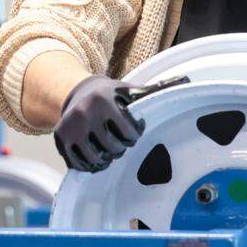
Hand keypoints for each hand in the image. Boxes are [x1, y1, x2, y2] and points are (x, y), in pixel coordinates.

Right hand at [54, 75, 187, 171]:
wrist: (77, 93)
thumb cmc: (112, 94)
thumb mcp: (130, 89)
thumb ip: (157, 89)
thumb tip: (187, 81)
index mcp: (105, 101)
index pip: (128, 132)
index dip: (133, 135)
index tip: (132, 132)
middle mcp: (84, 113)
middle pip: (113, 148)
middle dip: (120, 148)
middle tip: (120, 142)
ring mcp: (70, 127)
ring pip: (96, 159)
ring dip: (106, 159)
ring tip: (110, 150)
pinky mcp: (59, 140)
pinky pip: (78, 164)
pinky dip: (90, 165)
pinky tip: (96, 156)